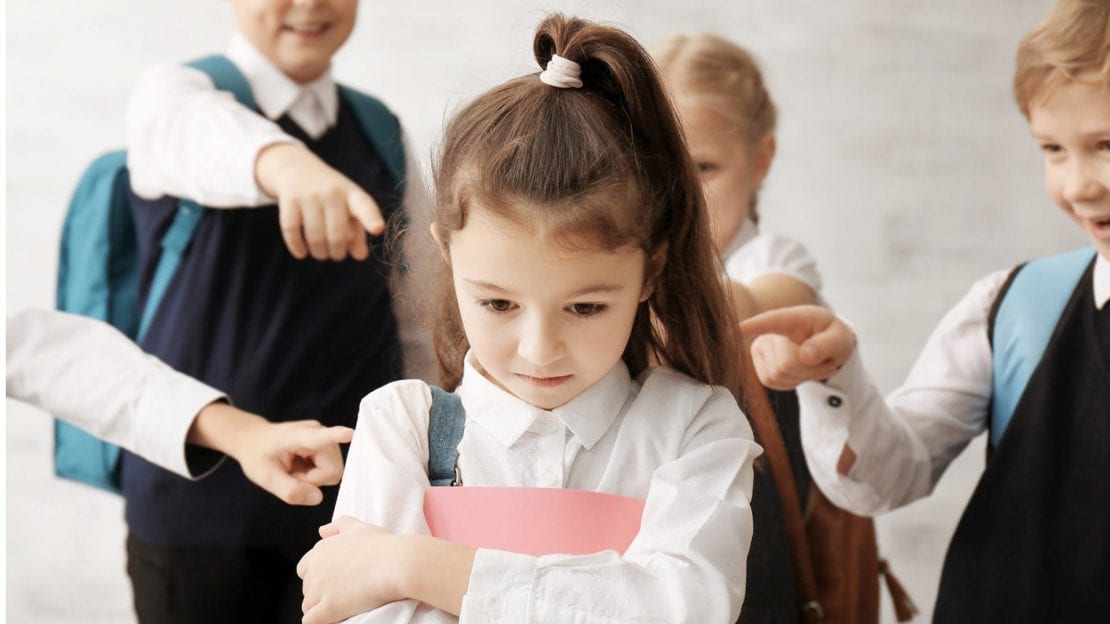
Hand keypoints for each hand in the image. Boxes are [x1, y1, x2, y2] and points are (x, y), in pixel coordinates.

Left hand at [234, 419, 352, 505]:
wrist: (253, 439)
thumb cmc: (257, 456)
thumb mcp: (265, 477)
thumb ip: (290, 490)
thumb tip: (318, 498)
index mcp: (298, 436)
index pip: (320, 437)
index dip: (336, 436)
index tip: (349, 433)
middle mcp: (318, 432)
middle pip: (333, 470)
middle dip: (312, 481)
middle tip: (291, 475)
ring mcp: (325, 437)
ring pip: (333, 472)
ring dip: (313, 479)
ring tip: (294, 470)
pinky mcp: (328, 444)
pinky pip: (330, 470)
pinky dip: (315, 475)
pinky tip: (300, 467)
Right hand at [255, 143, 384, 260]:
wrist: (296, 168)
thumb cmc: (330, 194)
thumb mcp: (348, 207)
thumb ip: (358, 232)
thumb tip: (361, 256)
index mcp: (352, 194)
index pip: (364, 206)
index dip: (371, 218)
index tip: (378, 229)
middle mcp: (331, 192)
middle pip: (337, 234)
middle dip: (338, 252)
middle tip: (337, 255)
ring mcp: (309, 195)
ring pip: (315, 236)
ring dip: (319, 253)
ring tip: (322, 254)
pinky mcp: (289, 200)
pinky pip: (292, 230)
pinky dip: (297, 246)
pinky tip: (302, 253)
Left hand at [297, 516, 407, 623]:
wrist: (397, 564)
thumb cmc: (383, 546)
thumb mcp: (359, 527)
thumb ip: (338, 526)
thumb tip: (322, 531)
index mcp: (321, 549)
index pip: (304, 569)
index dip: (319, 576)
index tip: (336, 580)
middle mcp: (316, 568)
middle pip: (307, 588)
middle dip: (320, 593)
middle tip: (343, 594)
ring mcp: (321, 589)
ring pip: (308, 605)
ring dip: (320, 608)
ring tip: (341, 607)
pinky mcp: (329, 608)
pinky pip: (311, 620)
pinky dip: (320, 620)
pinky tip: (335, 618)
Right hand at [739, 304, 855, 389]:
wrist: (825, 345)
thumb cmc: (832, 336)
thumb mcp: (840, 337)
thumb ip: (828, 344)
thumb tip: (806, 355)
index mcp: (789, 319)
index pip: (767, 322)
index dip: (750, 327)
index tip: (734, 330)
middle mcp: (768, 333)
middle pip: (786, 363)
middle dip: (811, 369)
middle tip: (826, 362)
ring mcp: (760, 351)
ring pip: (780, 376)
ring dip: (804, 377)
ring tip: (814, 364)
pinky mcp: (761, 369)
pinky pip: (776, 384)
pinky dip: (795, 383)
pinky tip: (802, 372)